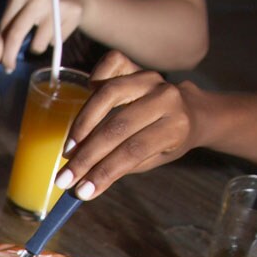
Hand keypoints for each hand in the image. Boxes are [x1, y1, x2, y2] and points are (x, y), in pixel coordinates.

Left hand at [0, 0, 85, 72]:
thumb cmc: (40, 1)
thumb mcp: (21, 8)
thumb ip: (6, 31)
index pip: (5, 25)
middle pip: (16, 34)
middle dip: (9, 57)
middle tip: (8, 68)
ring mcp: (57, 4)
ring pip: (38, 45)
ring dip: (37, 45)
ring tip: (44, 30)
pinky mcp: (74, 13)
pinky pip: (56, 43)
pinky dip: (53, 40)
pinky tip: (58, 25)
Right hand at [54, 51, 199, 199]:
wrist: (192, 111)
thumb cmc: (167, 141)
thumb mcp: (152, 160)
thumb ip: (119, 167)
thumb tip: (80, 185)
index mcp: (176, 126)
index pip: (133, 151)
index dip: (104, 172)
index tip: (81, 192)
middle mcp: (166, 98)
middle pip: (118, 127)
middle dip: (86, 156)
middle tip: (64, 177)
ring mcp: (150, 78)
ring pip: (109, 94)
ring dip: (83, 123)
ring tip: (69, 148)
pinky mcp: (137, 66)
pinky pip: (110, 65)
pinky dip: (93, 80)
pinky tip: (83, 101)